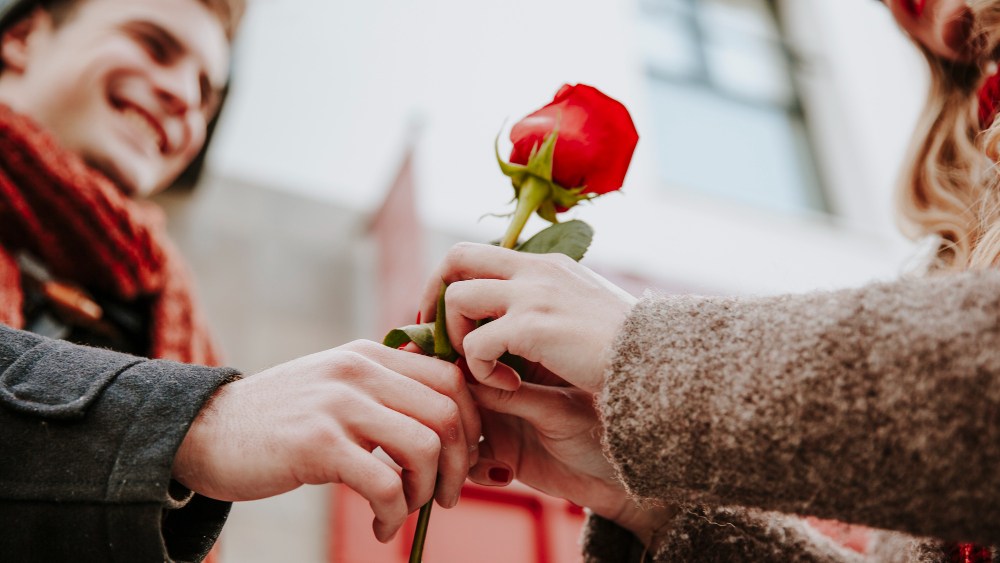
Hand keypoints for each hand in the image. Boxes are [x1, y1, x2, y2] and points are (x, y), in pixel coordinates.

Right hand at [172, 340, 479, 542]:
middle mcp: (359, 370)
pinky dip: (394, 513)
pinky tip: (382, 527)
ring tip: (408, 511)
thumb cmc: (282, 418)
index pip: (451, 379)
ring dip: (427, 492)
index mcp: (370, 355)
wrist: (206, 430)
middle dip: (460, 464)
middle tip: (447, 495)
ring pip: (424, 447)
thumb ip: (386, 388)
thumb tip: (450, 414)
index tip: (466, 459)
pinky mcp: (316, 444)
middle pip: (448, 413)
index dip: (473, 424)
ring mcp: (338, 405)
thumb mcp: (337, 385)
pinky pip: (384, 484)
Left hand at [420, 242, 635, 392]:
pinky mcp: (532, 327)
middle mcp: (535, 269)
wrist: (659, 361)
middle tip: (436, 336)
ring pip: (458, 297)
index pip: (479, 253)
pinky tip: (507, 385)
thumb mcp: (585, 312)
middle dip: (433, 295)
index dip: (451, 282)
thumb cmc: (628, 349)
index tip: (447, 318)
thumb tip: (515, 323)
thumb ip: (549, 307)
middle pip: (456, 257)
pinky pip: (476, 344)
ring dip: (456, 337)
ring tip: (481, 368)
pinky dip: (479, 369)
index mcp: (546, 264)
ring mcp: (533, 294)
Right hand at [467, 375, 674, 542]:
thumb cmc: (602, 429)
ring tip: (481, 453)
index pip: (473, 348)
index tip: (456, 385)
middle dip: (451, 408)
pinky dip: (475, 469)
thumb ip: (509, 396)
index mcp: (520, 357)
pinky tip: (503, 474)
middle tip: (470, 424)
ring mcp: (499, 419)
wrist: (622, 476)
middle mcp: (503, 384)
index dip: (455, 364)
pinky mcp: (500, 454)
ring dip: (459, 441)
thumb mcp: (556, 408)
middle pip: (455, 388)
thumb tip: (464, 378)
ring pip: (455, 424)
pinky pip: (469, 460)